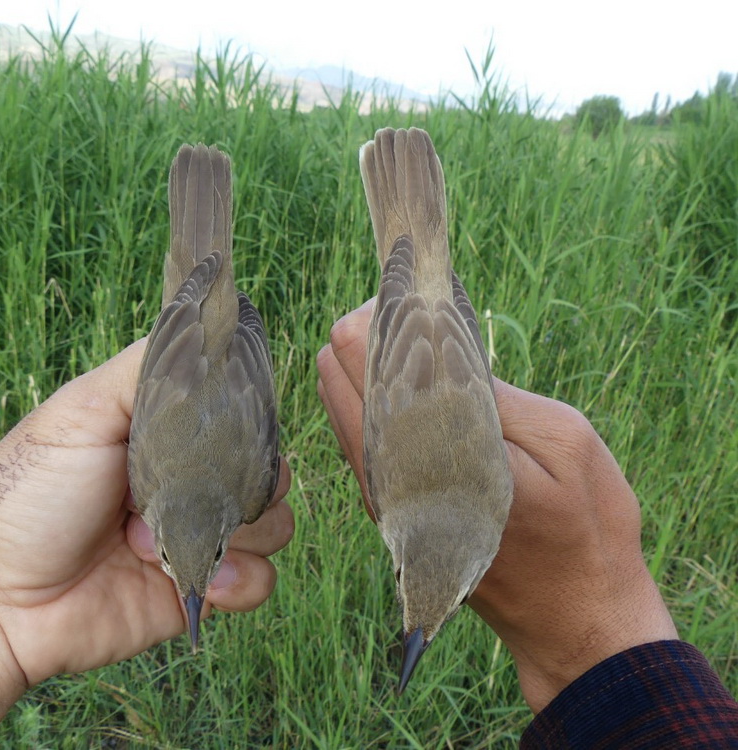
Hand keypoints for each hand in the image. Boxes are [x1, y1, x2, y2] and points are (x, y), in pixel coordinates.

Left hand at [0, 339, 292, 747]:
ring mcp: (198, 534)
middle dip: (246, 479)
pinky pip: (260, 579)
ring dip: (234, 533)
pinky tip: (188, 580)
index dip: (246, 417)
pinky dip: (235, 581)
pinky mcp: (200, 589)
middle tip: (184, 490)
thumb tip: (209, 330)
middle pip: (267, 464)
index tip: (223, 428)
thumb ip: (151, 368)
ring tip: (159, 541)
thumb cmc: (27, 493)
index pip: (240, 410)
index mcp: (165, 430)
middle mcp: (188, 478)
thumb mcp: (84, 407)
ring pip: (275, 521)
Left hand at [317, 302, 676, 712]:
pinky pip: (361, 437)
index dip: (377, 313)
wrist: (575, 615)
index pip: (360, 362)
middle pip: (336, 377)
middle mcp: (386, 477)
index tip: (410, 287)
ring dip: (369, 367)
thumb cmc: (586, 525)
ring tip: (421, 343)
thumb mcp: (559, 440)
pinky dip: (374, 399)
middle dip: (367, 334)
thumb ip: (488, 392)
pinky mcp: (391, 507)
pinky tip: (411, 384)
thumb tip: (432, 339)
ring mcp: (382, 495)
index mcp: (424, 453)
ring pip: (341, 407)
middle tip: (418, 312)